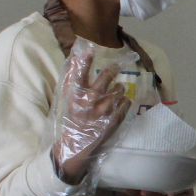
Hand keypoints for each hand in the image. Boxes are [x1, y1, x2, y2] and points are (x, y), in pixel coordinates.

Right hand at [52, 50, 130, 184]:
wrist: (76, 146)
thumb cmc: (73, 120)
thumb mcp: (70, 101)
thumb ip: (74, 81)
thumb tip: (76, 56)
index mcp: (75, 96)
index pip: (78, 74)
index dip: (83, 60)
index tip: (89, 49)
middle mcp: (89, 102)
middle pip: (105, 79)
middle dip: (112, 71)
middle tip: (116, 68)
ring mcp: (103, 111)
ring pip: (119, 90)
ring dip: (119, 88)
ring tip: (118, 90)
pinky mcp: (114, 120)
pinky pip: (126, 104)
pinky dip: (125, 101)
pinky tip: (121, 102)